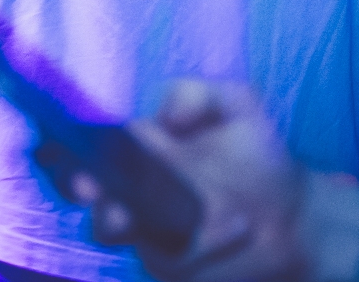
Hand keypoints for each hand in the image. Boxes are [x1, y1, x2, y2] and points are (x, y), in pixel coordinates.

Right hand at [67, 81, 308, 281]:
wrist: (298, 219)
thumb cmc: (258, 155)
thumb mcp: (237, 106)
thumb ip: (197, 95)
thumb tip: (164, 116)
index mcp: (137, 144)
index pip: (85, 137)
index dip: (64, 136)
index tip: (61, 136)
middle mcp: (130, 185)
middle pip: (78, 183)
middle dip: (72, 181)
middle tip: (87, 182)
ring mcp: (145, 227)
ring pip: (106, 225)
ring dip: (107, 219)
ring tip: (123, 217)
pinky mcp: (167, 263)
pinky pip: (156, 258)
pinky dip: (172, 250)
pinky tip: (203, 239)